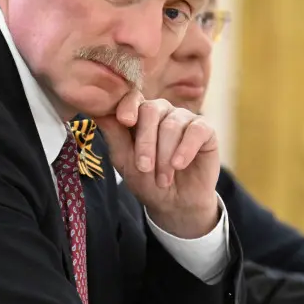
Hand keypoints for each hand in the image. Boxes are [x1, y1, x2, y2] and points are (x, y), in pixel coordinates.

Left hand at [95, 94, 219, 238]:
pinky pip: (197, 130)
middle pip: (151, 111)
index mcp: (139, 115)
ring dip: (164, 155)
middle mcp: (162, 111)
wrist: (175, 204)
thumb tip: (98, 112)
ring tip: (162, 180)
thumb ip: (115, 136)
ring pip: (172, 124)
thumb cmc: (147, 180)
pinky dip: (186, 148)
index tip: (125, 121)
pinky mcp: (205, 130)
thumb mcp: (125, 162)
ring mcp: (184, 118)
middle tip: (144, 168)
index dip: (128, 106)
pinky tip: (179, 165)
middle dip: (146, 142)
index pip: (132, 99)